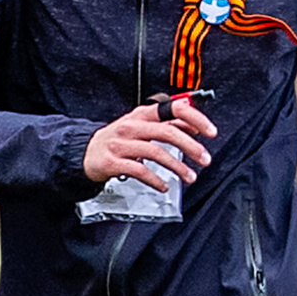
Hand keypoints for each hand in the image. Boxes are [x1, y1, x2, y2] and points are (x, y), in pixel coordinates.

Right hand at [83, 94, 214, 190]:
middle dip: (191, 147)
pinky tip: (164, 186)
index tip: (210, 132)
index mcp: (143, 114)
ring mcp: (121, 143)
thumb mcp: (143, 126)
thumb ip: (168, 124)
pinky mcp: (113, 162)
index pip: (174, 109)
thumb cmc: (118, 139)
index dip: (195, 119)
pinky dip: (155, 180)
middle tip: (205, 159)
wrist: (86, 152)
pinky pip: (139, 170)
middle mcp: (132, 126)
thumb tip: (194, 125)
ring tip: (190, 177)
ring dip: (177, 166)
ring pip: (155, 152)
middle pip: (167, 132)